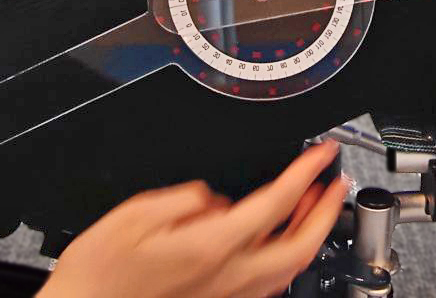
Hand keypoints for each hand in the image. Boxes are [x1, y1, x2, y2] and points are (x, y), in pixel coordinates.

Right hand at [37, 140, 346, 297]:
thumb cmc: (98, 274)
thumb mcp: (135, 213)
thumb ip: (186, 197)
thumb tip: (215, 198)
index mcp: (210, 246)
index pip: (277, 202)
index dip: (306, 172)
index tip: (323, 154)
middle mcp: (225, 278)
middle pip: (299, 247)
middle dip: (326, 212)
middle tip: (335, 183)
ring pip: (287, 271)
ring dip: (308, 235)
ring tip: (312, 206)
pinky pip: (265, 286)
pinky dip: (283, 260)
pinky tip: (277, 244)